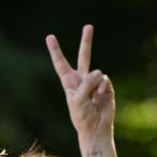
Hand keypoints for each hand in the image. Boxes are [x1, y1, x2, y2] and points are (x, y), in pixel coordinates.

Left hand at [46, 25, 114, 140]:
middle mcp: (82, 80)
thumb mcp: (77, 99)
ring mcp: (95, 83)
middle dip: (86, 41)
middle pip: (84, 56)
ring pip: (95, 72)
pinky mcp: (106, 87)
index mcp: (70, 83)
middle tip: (89, 26)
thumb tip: (99, 73)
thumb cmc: (82, 117)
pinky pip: (104, 80)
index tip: (50, 37)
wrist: (96, 130)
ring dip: (94, 85)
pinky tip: (100, 97)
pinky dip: (102, 88)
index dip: (55, 51)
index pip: (61, 64)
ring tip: (93, 98)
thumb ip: (86, 83)